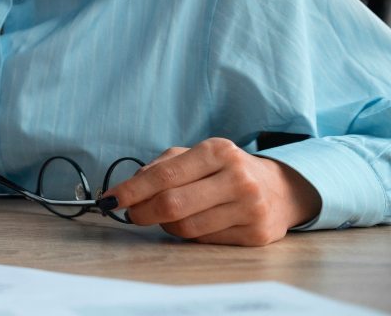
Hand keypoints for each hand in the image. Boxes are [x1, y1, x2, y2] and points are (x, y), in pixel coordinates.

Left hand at [102, 138, 321, 245]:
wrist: (280, 189)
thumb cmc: (226, 170)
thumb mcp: (198, 155)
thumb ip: (162, 166)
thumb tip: (130, 187)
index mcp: (218, 151)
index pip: (164, 175)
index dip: (132, 190)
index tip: (110, 199)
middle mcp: (237, 178)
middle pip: (172, 205)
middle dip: (143, 212)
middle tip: (132, 214)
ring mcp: (249, 208)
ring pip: (186, 227)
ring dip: (165, 225)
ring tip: (167, 216)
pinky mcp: (255, 235)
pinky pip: (205, 241)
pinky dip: (190, 234)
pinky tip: (194, 223)